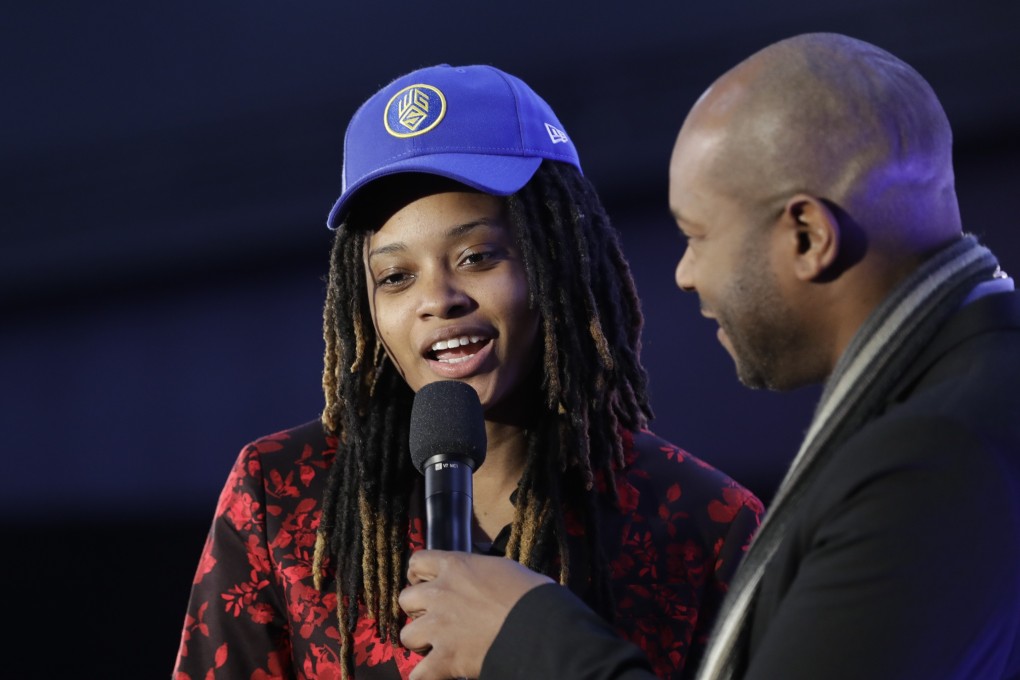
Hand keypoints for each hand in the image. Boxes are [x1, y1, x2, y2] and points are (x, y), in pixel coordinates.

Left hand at [399, 550, 553, 679]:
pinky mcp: (446, 657)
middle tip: (435, 618)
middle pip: (405, 598)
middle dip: (418, 610)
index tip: (427, 584)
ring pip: (406, 635)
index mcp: (456, 566)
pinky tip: (434, 675)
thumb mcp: (504, 570)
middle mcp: (441, 593)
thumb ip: (481, 575)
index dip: (419, 575)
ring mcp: (440, 626)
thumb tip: (483, 583)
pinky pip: (419, 674)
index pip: (418, 561)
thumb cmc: (532, 594)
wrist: (540, 625)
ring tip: (435, 647)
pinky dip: (424, 677)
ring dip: (419, 642)